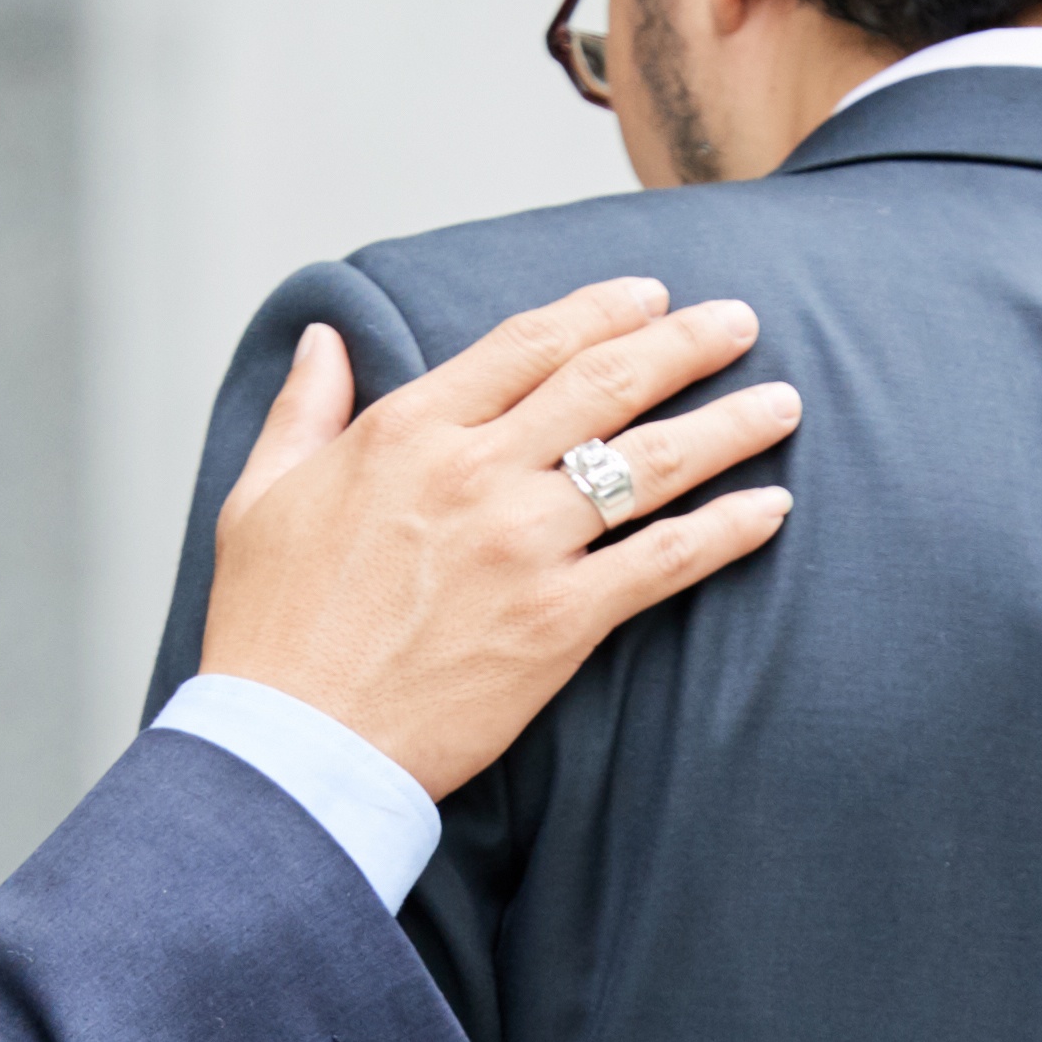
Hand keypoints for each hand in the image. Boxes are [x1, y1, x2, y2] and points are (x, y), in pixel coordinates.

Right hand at [193, 280, 794, 798]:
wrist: (295, 745)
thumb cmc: (270, 631)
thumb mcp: (260, 497)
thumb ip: (304, 410)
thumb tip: (325, 339)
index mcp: (407, 431)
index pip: (528, 342)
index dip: (600, 311)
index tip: (648, 296)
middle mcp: (476, 472)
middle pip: (608, 382)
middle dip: (686, 342)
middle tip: (741, 322)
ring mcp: (524, 545)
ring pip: (652, 462)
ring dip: (728, 423)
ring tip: (781, 402)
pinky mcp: (559, 621)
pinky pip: (665, 560)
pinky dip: (726, 530)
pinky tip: (771, 509)